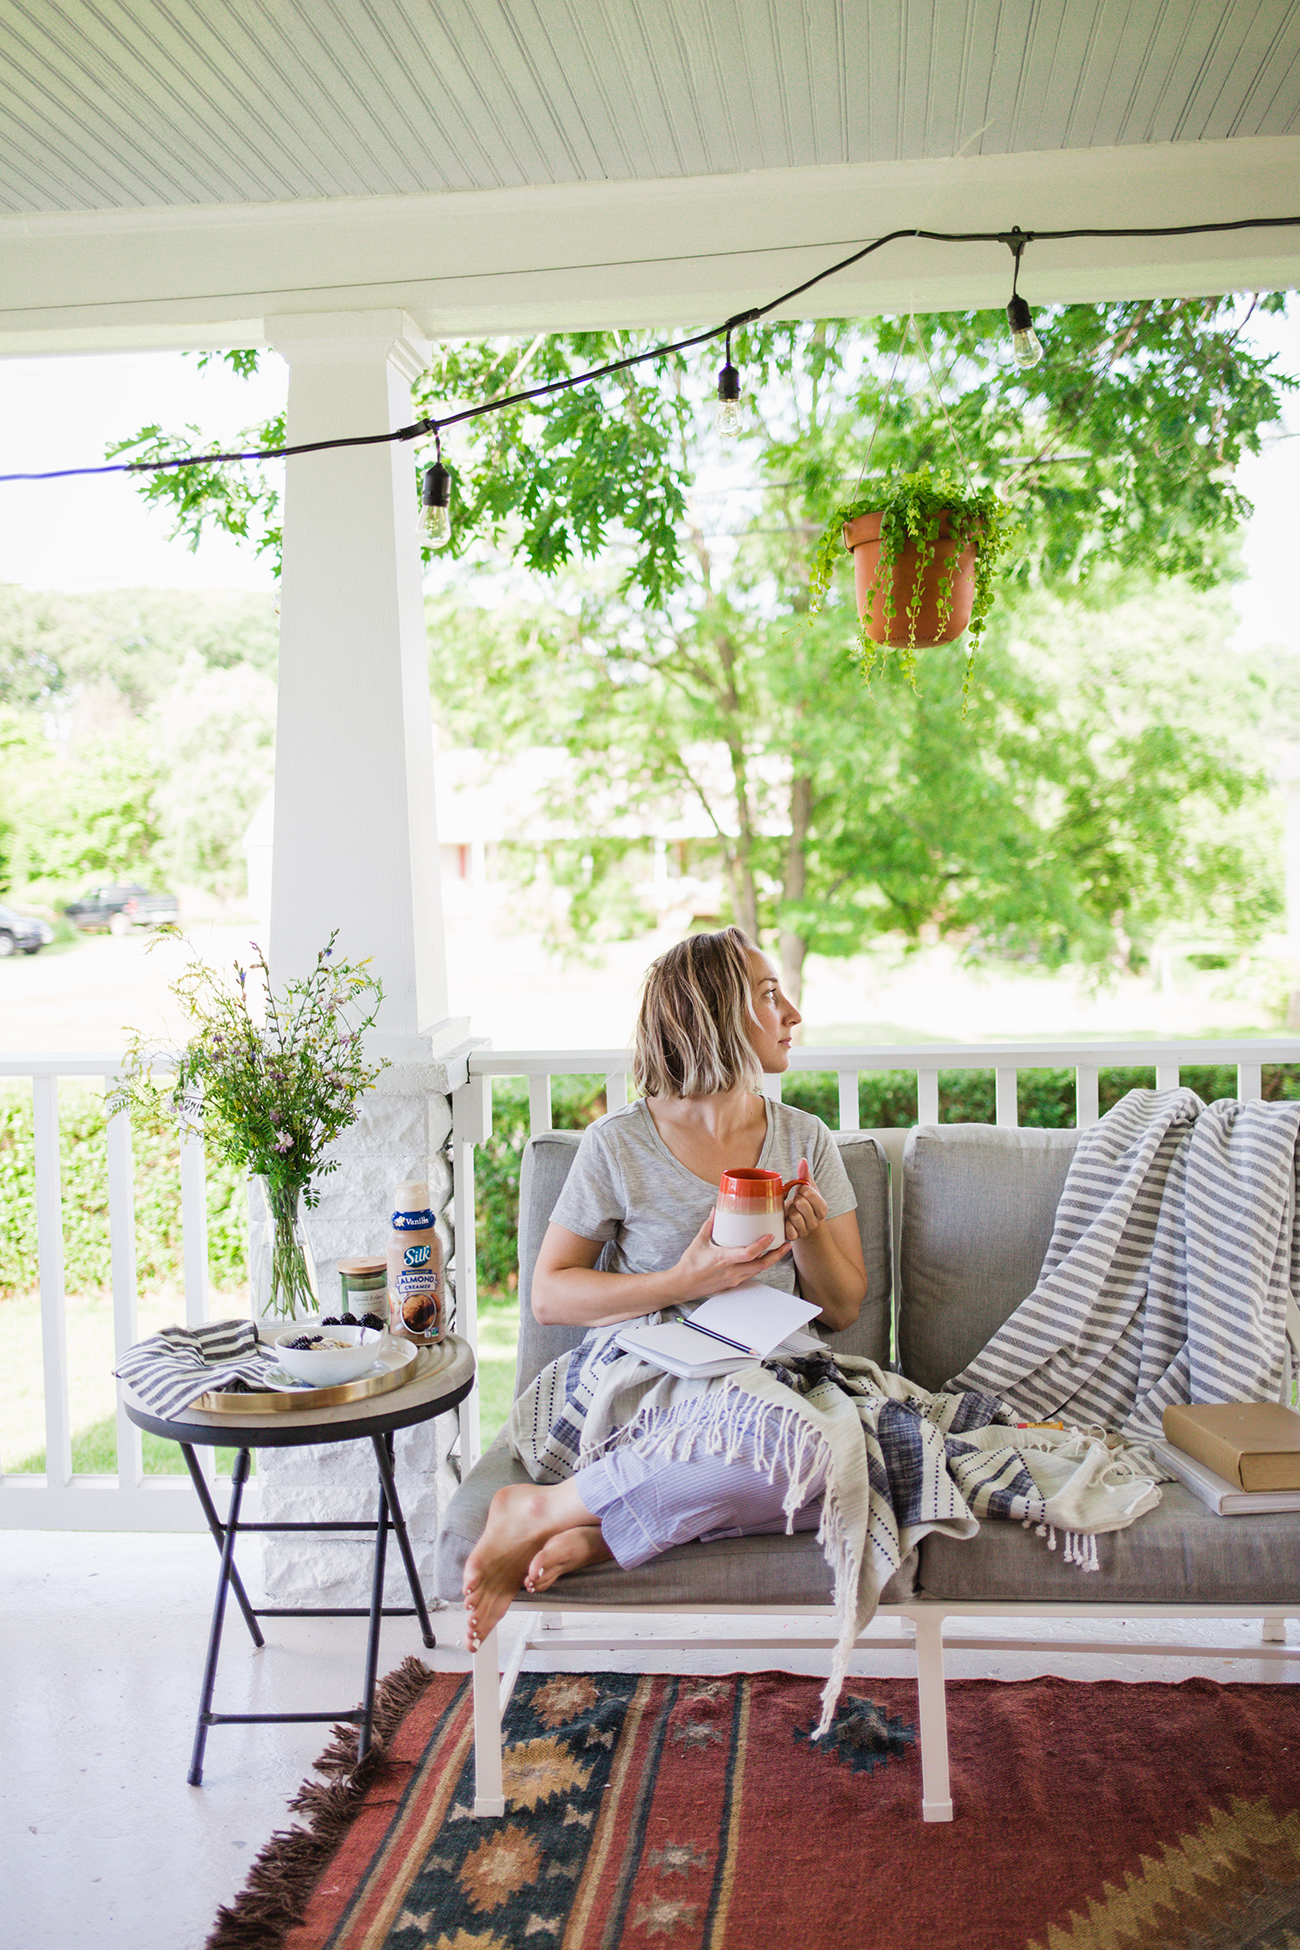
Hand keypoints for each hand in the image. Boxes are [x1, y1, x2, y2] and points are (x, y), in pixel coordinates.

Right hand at [671, 1212, 791, 1298]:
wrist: (683, 1285)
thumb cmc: (690, 1265)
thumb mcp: (699, 1241)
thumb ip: (709, 1225)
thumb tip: (715, 1209)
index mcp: (724, 1259)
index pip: (749, 1253)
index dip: (763, 1245)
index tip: (772, 1236)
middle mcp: (732, 1271)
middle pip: (761, 1265)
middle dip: (776, 1255)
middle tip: (786, 1244)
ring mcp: (734, 1279)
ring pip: (758, 1270)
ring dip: (771, 1260)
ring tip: (779, 1250)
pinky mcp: (734, 1283)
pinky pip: (751, 1274)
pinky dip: (760, 1265)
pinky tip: (762, 1258)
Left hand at [783, 1159, 827, 1241]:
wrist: (799, 1222)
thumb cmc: (803, 1202)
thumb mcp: (806, 1189)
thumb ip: (805, 1175)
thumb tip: (803, 1160)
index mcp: (823, 1208)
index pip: (809, 1193)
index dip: (801, 1189)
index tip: (801, 1191)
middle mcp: (817, 1221)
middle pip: (801, 1203)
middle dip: (795, 1200)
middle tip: (795, 1202)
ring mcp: (806, 1230)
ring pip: (794, 1216)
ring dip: (789, 1211)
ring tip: (791, 1211)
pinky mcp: (795, 1237)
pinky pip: (789, 1229)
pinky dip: (785, 1223)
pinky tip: (787, 1221)